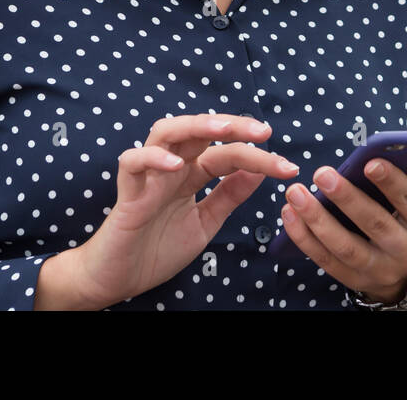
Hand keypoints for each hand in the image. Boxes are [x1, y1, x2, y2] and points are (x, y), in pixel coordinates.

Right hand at [57, 114, 300, 309]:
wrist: (117, 279)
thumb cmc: (156, 248)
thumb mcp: (205, 222)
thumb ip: (229, 195)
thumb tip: (260, 169)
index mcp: (192, 174)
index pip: (228, 154)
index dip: (260, 157)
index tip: (289, 168)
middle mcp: (171, 168)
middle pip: (200, 130)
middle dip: (233, 125)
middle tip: (264, 131)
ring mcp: (148, 177)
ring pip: (166, 132)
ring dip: (195, 126)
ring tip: (223, 129)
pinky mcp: (126, 194)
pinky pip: (132, 163)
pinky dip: (152, 158)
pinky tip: (176, 166)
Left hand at [279, 150, 406, 305]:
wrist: (404, 272)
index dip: (392, 182)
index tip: (369, 162)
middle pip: (375, 224)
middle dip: (347, 199)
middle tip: (322, 173)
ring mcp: (380, 270)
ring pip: (346, 246)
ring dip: (317, 220)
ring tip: (296, 194)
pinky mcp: (355, 281)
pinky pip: (326, 260)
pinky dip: (304, 238)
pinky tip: (289, 215)